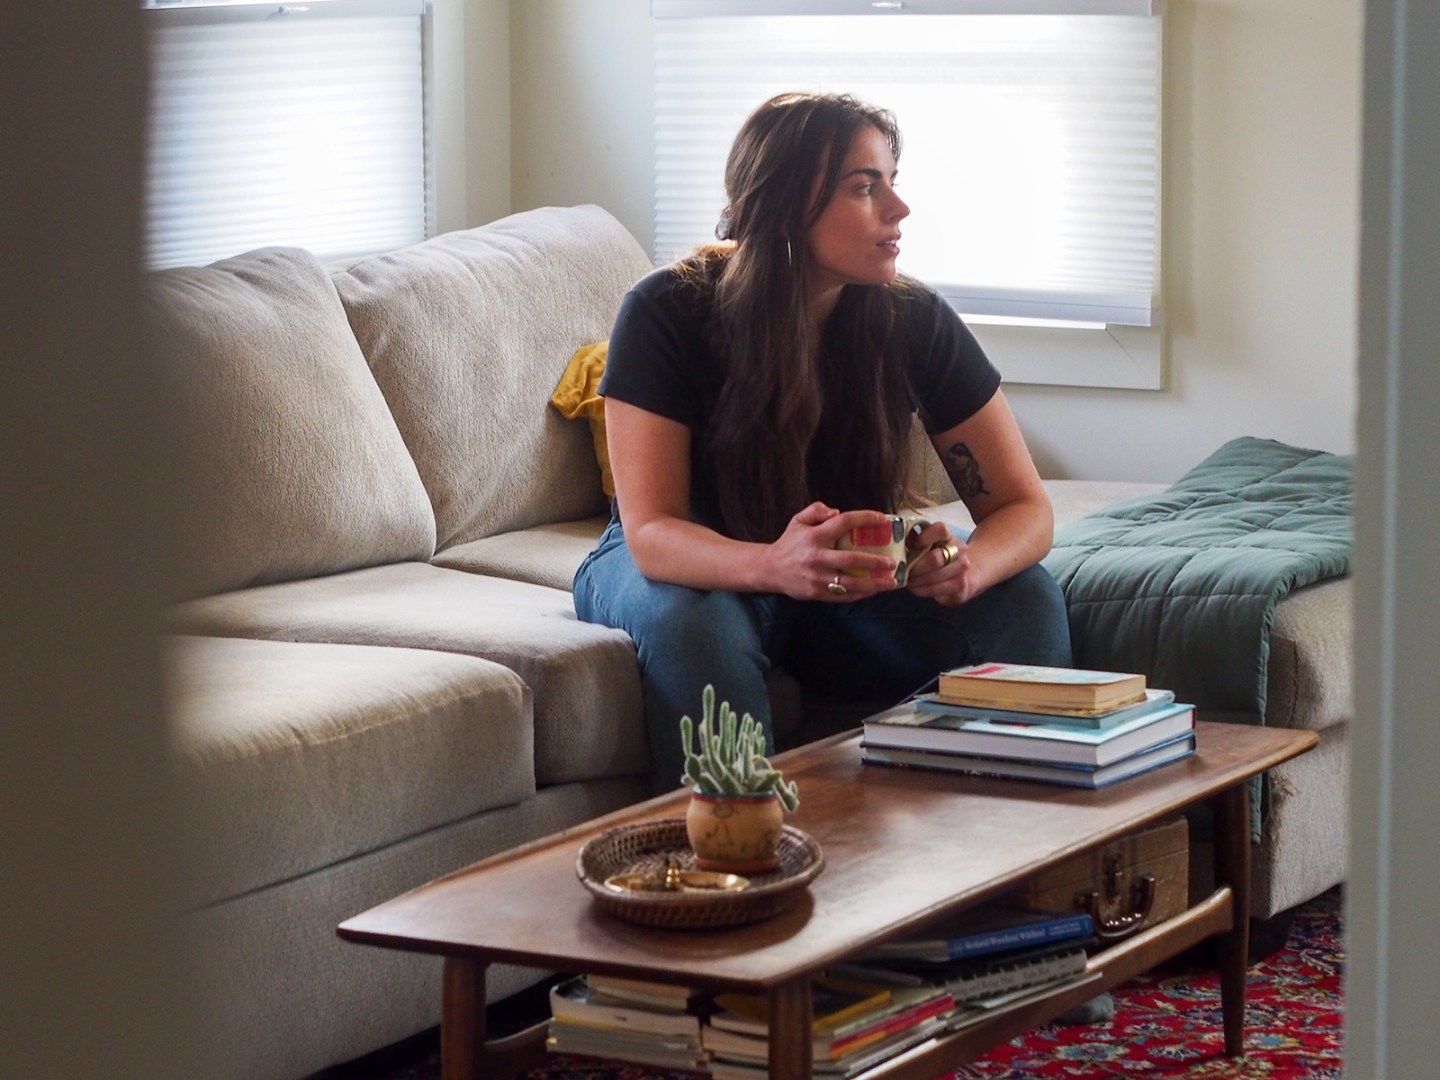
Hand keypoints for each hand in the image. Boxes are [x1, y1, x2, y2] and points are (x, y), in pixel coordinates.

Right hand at [766, 503, 903, 601]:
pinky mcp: (816, 593)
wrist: (770, 569)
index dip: (865, 518)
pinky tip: (873, 591)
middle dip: (875, 562)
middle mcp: (817, 557)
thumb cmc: (789, 543)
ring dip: (873, 584)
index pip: (844, 523)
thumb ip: (816, 510)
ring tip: (891, 582)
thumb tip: (836, 511)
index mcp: (815, 536)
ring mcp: (817, 577)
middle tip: (891, 562)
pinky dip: (860, 594)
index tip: (882, 519)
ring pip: (850, 583)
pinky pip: (842, 595)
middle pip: (851, 559)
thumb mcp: (798, 520)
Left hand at [904, 521, 980, 605]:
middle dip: (914, 568)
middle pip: (934, 559)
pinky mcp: (962, 587)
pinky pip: (937, 591)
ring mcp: (963, 569)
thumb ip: (911, 539)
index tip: (914, 545)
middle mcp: (960, 550)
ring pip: (934, 577)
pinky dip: (922, 591)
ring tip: (907, 581)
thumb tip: (892, 540)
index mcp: (948, 535)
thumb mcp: (925, 543)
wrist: (963, 572)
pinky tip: (917, 588)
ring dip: (916, 582)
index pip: (941, 530)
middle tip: (903, 572)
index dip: (925, 538)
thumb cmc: (935, 555)